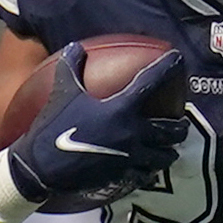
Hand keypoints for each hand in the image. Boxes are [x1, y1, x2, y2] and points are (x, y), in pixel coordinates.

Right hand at [3, 50, 188, 210]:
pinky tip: (150, 168)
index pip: (151, 81)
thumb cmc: (52, 126)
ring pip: (163, 156)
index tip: (177, 59)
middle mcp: (132, 132)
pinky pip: (146, 174)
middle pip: (170, 130)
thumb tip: (74, 46)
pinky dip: (150, 170)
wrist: (41, 166)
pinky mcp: (123, 176)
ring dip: (169, 151)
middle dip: (179, 127)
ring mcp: (130, 157)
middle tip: (181, 123)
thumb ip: (71, 67)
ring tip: (170, 149)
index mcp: (121, 108)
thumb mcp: (62, 92)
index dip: (167, 67)